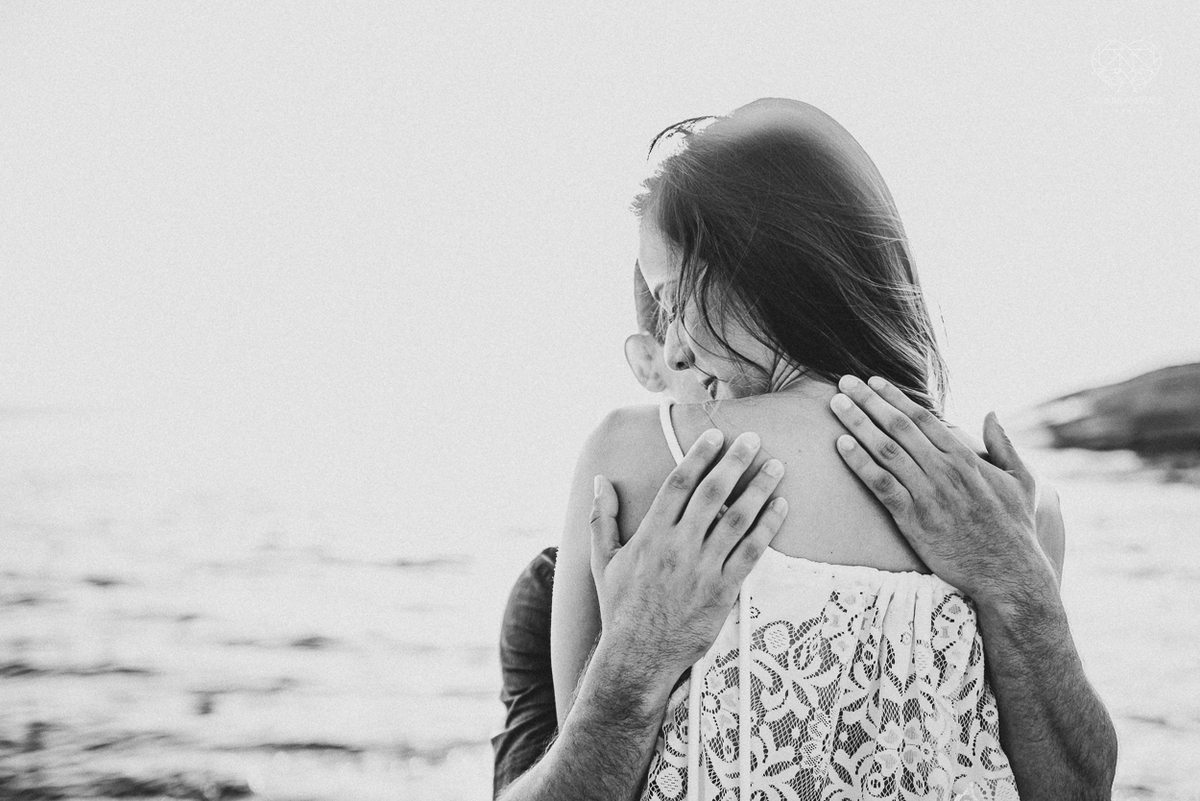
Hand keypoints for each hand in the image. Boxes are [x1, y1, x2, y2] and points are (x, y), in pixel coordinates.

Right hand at [588, 430, 787, 677]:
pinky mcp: (723, 591)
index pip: (678, 484)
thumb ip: (602, 518)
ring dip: (759, 489)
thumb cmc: (620, 607)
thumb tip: (599, 481)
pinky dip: (768, 528)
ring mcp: (703, 569)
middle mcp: (679, 547)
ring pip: (737, 519)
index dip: (698, 456)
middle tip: (752, 439)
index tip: (715, 435)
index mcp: (651, 535)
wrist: (638, 655)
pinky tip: (781, 508)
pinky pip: (751, 553)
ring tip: (776, 467)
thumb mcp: (603, 561)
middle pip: (712, 493)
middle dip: (734, 462)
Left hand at [829, 375, 1056, 608]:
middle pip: (898, 427)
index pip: (922, 417)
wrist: (1008, 574)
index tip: (872, 381)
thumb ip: (1004, 444)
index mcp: (965, 458)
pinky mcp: (913, 520)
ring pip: (885, 450)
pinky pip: (881, 485)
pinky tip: (841, 446)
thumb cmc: (1015, 528)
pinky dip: (860, 463)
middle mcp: (944, 470)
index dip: (894, 397)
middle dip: (868, 401)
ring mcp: (927, 494)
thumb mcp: (1023, 480)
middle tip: (844, 381)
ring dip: (858, 424)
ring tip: (836, 404)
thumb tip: (990, 413)